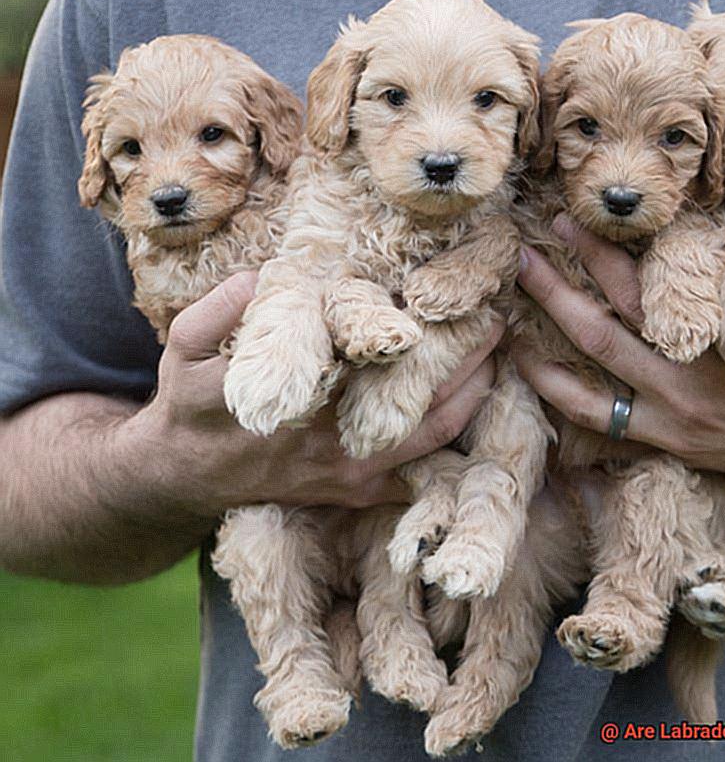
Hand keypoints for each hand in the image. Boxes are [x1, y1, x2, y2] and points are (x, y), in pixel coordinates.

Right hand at [122, 272, 502, 513]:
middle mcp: (326, 438)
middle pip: (419, 395)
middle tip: (497, 319)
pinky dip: (453, 444)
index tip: (444, 293)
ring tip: (497, 355)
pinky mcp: (354, 490)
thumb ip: (221, 310)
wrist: (182, 476)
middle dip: (466, 357)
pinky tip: (476, 407)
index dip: (413, 325)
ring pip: (431, 435)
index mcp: (290, 394)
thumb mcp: (184, 346)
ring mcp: (346, 470)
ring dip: (472, 395)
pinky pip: (419, 472)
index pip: (365, 355)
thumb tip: (266, 278)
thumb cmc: (190, 402)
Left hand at [513, 216, 724, 491]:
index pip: (646, 296)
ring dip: (547, 348)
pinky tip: (537, 378)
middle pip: (603, 333)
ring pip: (593, 384)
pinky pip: (607, 426)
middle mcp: (688, 392)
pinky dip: (567, 401)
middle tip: (522, 254)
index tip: (568, 222)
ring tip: (509, 317)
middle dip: (558, 292)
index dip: (601, 258)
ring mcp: (677, 424)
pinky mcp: (676, 446)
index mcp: (720, 352)